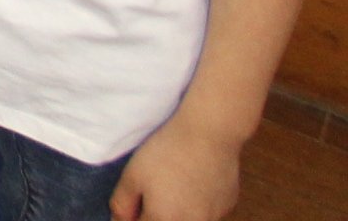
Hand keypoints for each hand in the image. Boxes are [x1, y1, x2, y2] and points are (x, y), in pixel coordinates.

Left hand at [113, 116, 244, 220]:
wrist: (208, 135)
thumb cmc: (166, 153)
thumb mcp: (132, 175)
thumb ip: (122, 203)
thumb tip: (120, 219)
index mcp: (164, 220)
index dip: (133, 215)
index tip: (132, 202)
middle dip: (155, 213)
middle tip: (153, 190)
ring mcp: (213, 218)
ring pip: (188, 219)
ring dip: (177, 210)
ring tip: (174, 183)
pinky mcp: (227, 206)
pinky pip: (207, 212)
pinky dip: (197, 204)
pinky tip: (194, 182)